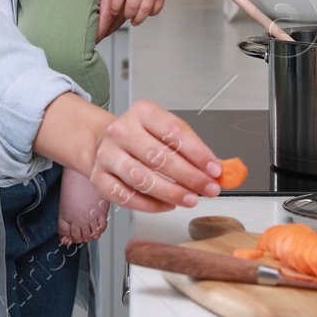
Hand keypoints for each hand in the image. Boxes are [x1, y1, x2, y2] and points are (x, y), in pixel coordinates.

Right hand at [36, 94, 219, 211]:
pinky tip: (167, 205)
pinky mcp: (99, 178)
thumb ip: (191, 149)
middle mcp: (122, 130)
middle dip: (189, 176)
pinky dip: (150, 205)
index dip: (198, 153)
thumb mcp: (166, 131)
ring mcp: (108, 154)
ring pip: (142, 178)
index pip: (173, 131)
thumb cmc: (142, 138)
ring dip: (171, 192)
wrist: (105, 143)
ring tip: (190, 199)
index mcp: (142, 112)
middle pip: (159, 156)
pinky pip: (126, 196)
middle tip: (208, 189)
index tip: (215, 169)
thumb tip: (217, 170)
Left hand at [98, 0, 167, 34]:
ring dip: (138, 19)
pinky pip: (156, 9)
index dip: (114, 7)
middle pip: (131, 7)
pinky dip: (151, 14)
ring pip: (144, 11)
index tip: (114, 11)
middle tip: (127, 15)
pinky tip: (146, 13)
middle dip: (127, 14)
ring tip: (134, 21)